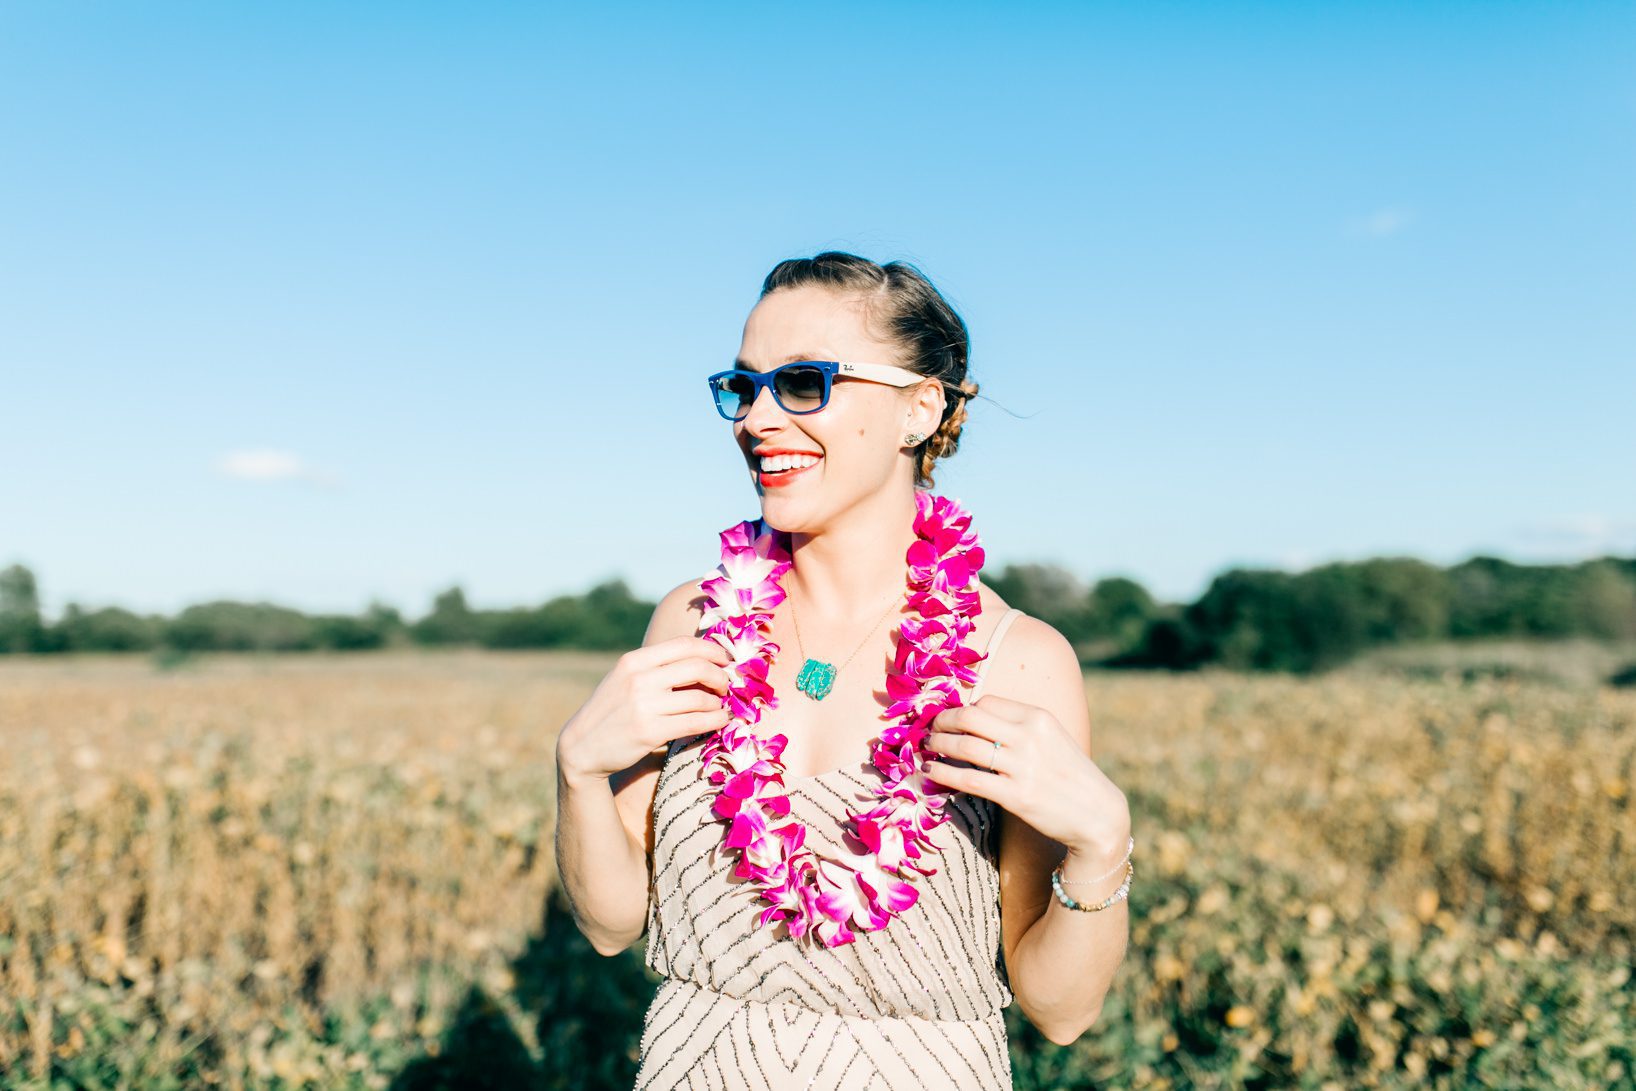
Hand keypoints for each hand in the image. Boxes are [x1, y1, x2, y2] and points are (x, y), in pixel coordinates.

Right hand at [555, 635, 732, 785]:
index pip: (684, 645)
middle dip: (720, 676)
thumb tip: (704, 659)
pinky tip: (720, 720)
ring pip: (700, 698)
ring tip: (720, 707)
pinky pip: (695, 723)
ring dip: (718, 703)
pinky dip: (715, 721)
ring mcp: (644, 706)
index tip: (725, 659)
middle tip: (725, 686)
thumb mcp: (625, 678)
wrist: (582, 746)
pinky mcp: (650, 732)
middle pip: (697, 667)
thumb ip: (656, 667)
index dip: (712, 650)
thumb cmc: (612, 710)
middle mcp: (639, 679)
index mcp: (634, 660)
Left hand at [923, 694, 1128, 856]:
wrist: (1098, 815)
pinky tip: (931, 772)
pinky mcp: (1016, 796)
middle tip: (930, 730)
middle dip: (943, 721)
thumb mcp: (1051, 738)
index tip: (949, 719)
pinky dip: (943, 774)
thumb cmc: (1069, 775)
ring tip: (927, 749)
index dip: (962, 709)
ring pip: (964, 747)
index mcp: (1039, 717)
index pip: (987, 702)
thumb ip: (1018, 727)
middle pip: (970, 717)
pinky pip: (969, 780)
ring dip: (938, 746)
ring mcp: (1023, 767)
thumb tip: (972, 719)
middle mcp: (1030, 737)